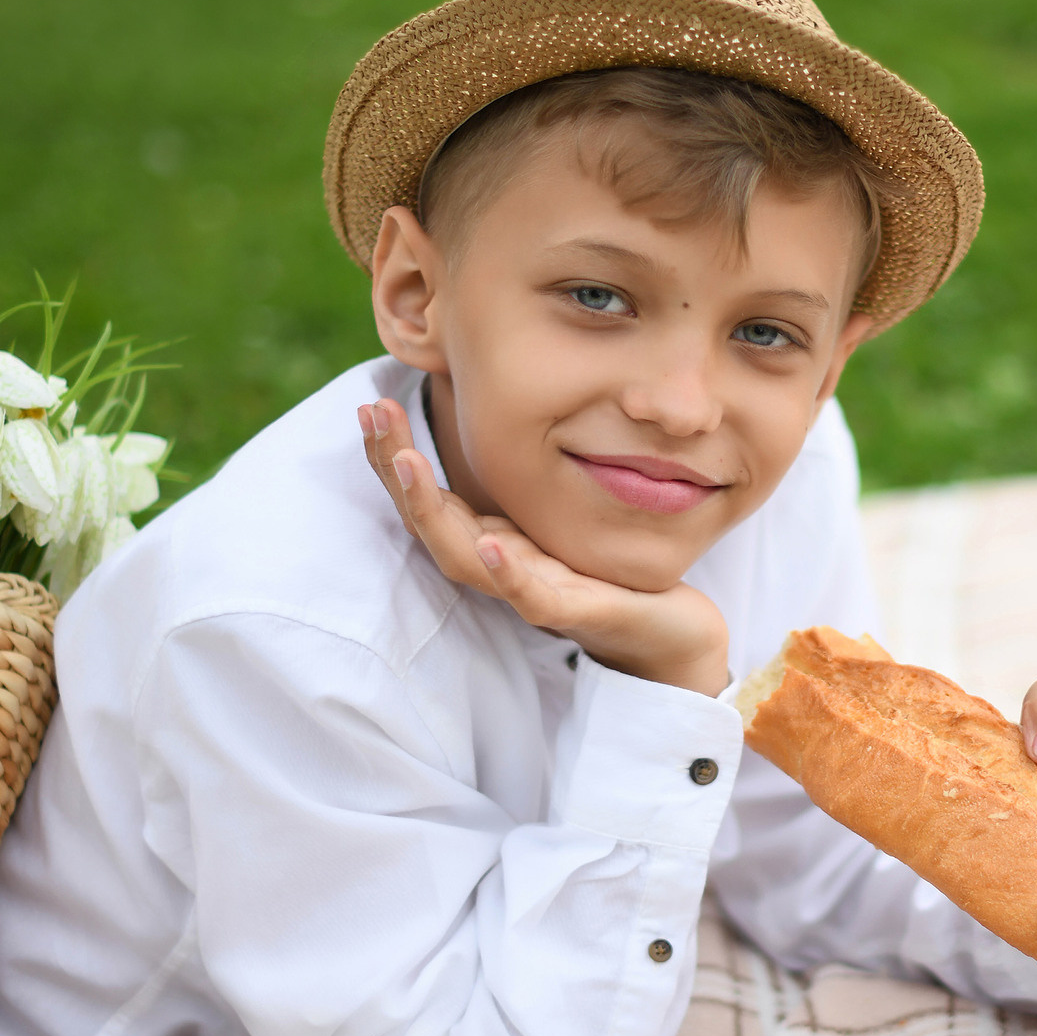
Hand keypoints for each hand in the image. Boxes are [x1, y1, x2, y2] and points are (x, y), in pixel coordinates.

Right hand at [358, 398, 730, 695]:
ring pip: (461, 556)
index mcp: (489, 540)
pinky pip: (528, 595)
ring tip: (408, 461)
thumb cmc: (606, 568)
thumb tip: (497, 407)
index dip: (393, 455)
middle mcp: (496, 566)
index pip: (426, 496)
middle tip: (372, 412)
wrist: (665, 630)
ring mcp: (527, 591)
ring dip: (429, 509)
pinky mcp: (568, 612)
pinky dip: (505, 573)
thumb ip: (522, 478)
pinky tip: (491, 544)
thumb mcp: (557, 511)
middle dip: (394, 467)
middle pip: (428, 520)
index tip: (372, 405)